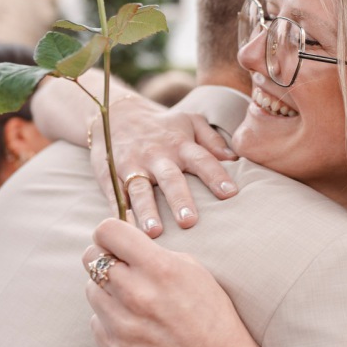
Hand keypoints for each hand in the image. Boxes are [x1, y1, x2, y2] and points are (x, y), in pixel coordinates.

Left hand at [83, 218, 262, 346]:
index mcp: (157, 267)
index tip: (117, 242)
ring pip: (91, 289)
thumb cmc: (209, 311)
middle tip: (121, 267)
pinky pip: (96, 320)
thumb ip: (153, 252)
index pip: (107, 231)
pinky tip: (133, 322)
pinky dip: (110, 318)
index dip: (110, 233)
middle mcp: (135, 293)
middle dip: (105, 258)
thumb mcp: (191, 268)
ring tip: (131, 299)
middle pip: (92, 258)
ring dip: (107, 290)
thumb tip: (124, 240)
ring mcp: (122, 324)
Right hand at [92, 95, 238, 236]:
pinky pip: (115, 194)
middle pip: (170, 179)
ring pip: (140, 190)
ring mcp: (133, 166)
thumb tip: (234, 158)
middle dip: (179, 199)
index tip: (230, 194)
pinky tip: (124, 227)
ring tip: (154, 233)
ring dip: (147, 211)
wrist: (117, 113)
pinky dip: (119, 211)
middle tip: (189, 221)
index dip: (216, 176)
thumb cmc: (163, 126)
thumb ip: (212, 140)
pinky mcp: (111, 175)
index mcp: (180, 145)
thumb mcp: (190, 122)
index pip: (201, 159)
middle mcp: (157, 156)